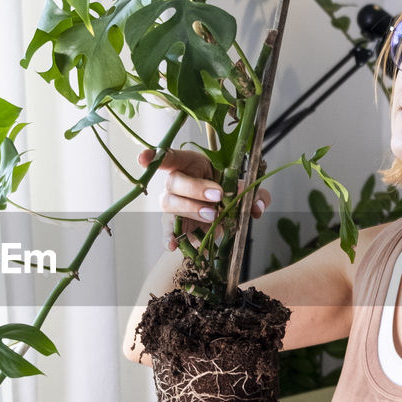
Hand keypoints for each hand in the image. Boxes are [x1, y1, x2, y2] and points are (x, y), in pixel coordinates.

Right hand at [138, 148, 269, 250]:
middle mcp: (176, 182)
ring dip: (190, 209)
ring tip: (212, 216)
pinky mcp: (173, 224)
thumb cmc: (227, 192)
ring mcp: (171, 203)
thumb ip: (255, 194)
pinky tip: (172, 245)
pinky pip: (167, 230)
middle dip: (194, 189)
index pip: (170, 157)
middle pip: (173, 181)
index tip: (144, 159)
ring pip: (169, 204)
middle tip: (217, 197)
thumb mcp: (244, 189)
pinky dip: (169, 238)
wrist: (221, 214)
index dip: (156, 156)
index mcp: (191, 164)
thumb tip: (257, 206)